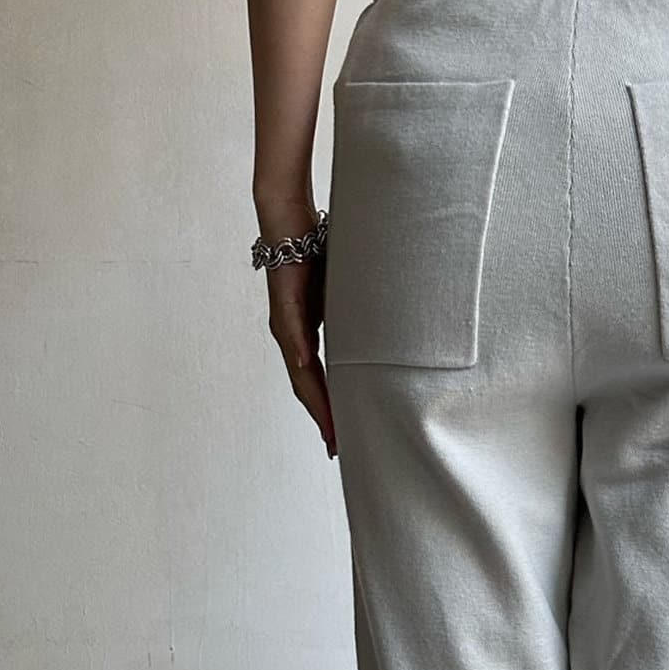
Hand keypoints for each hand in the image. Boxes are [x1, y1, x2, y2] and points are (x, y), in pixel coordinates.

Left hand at [261, 209, 334, 458]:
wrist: (289, 223)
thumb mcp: (342, 297)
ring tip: (327, 424)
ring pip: (299, 368)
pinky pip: (295, 331)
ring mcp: (286, 320)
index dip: (329, 410)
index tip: (340, 438)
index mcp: (305, 337)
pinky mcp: (285, 299)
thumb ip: (354, 319)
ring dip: (314, 398)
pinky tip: (309, 369)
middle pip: (306, 386)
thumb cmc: (316, 257)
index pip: (317, 382)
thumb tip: (383, 335)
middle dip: (323, 417)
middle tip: (336, 447)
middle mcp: (291, 335)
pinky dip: (301, 352)